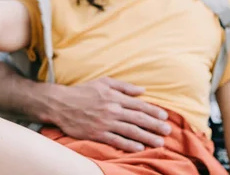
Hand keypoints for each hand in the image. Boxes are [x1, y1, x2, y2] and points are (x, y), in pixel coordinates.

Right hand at [49, 77, 171, 151]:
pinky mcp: (97, 133)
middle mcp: (112, 110)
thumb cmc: (83, 91)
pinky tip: (139, 148)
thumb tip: (142, 90)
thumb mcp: (103, 82)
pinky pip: (116, 140)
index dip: (153, 111)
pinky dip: (129, 145)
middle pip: (138, 119)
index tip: (165, 116)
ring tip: (159, 142)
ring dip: (147, 137)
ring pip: (131, 131)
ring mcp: (105, 122)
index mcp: (115, 96)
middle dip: (155, 125)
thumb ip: (124, 86)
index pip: (139, 105)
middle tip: (168, 131)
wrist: (61, 103)